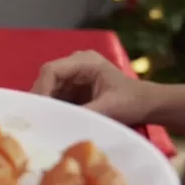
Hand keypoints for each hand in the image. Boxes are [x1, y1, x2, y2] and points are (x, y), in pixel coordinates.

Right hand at [31, 50, 158, 125]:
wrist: (147, 105)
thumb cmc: (131, 102)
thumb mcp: (109, 108)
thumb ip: (83, 113)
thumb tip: (57, 123)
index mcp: (85, 61)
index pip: (51, 70)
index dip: (41, 89)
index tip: (40, 110)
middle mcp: (75, 64)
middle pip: (46, 79)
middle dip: (42, 98)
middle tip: (38, 119)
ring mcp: (74, 76)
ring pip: (48, 88)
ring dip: (46, 105)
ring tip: (44, 122)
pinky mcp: (73, 88)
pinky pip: (55, 96)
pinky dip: (53, 108)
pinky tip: (52, 120)